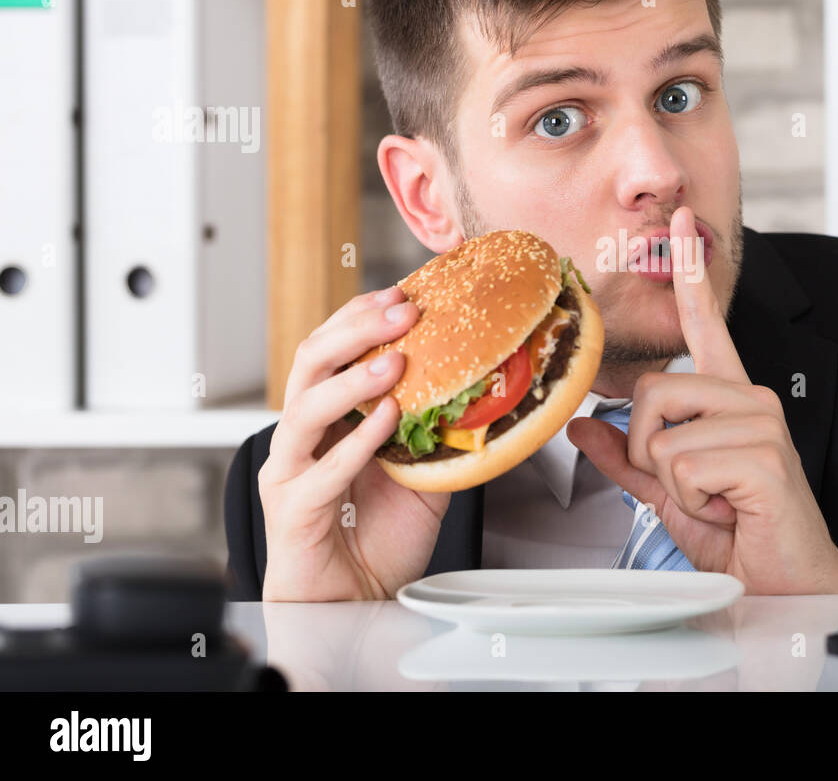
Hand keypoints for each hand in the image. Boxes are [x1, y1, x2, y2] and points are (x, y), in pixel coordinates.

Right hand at [260, 285, 450, 600]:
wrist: (358, 600)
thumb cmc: (382, 536)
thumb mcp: (426, 472)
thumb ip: (443, 433)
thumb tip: (491, 393)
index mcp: (328, 417)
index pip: (333, 349)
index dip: (362, 316)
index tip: (403, 292)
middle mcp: (302, 435)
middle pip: (310, 362)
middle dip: (356, 329)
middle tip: (402, 310)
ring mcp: (290, 470)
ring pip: (304, 408)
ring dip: (352, 380)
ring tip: (394, 361)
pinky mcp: (293, 508)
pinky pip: (321, 469)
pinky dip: (356, 441)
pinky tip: (387, 421)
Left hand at [569, 206, 837, 594]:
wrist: (785, 582)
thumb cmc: (739, 533)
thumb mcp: (667, 491)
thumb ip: (627, 458)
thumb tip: (585, 429)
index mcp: (729, 399)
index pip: (704, 325)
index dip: (690, 275)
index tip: (684, 226)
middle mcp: (750, 399)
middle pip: (653, 389)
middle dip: (650, 450)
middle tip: (692, 485)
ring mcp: (761, 422)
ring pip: (662, 431)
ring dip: (672, 481)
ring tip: (714, 498)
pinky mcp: (764, 455)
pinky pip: (682, 464)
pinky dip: (692, 499)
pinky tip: (728, 509)